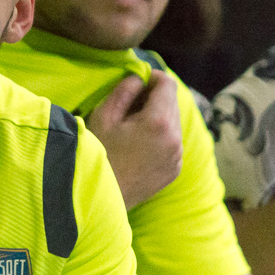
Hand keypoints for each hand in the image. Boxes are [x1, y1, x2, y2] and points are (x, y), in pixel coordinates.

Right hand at [87, 72, 181, 209]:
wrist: (100, 196)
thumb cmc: (97, 152)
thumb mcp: (104, 115)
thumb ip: (125, 90)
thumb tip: (139, 77)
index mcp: (158, 122)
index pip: (167, 84)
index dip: (152, 77)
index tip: (137, 82)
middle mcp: (175, 139)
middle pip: (172, 103)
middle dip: (154, 98)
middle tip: (129, 106)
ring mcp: (177, 157)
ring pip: (174, 123)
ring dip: (158, 117)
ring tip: (132, 128)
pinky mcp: (175, 170)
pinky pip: (173, 142)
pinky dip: (160, 136)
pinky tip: (138, 145)